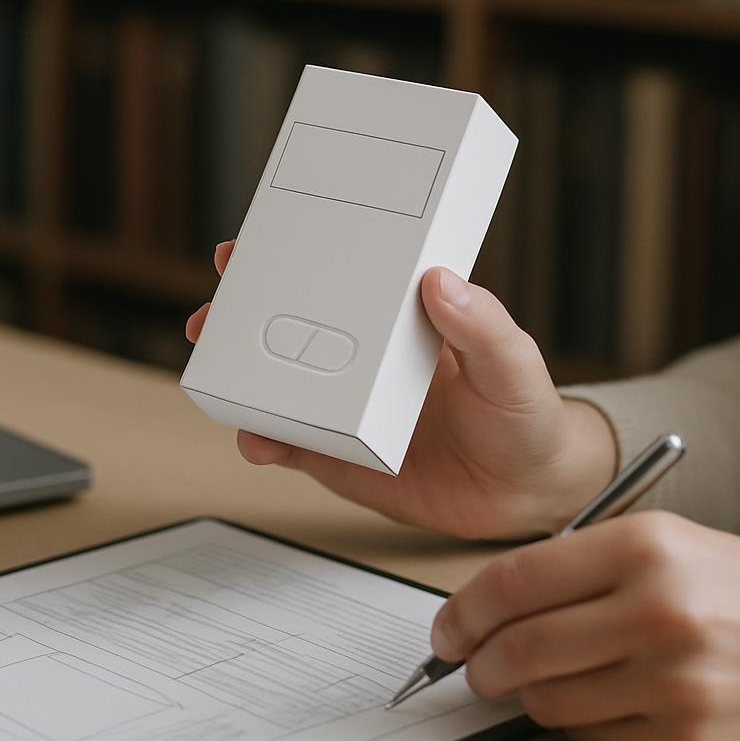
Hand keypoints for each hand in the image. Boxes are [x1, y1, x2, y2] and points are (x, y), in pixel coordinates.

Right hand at [186, 241, 615, 538]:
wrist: (528, 493)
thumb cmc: (526, 414)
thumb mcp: (514, 363)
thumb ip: (482, 326)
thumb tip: (443, 280)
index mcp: (397, 320)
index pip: (334, 278)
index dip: (287, 259)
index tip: (250, 247)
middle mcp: (361, 360)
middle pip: (284, 328)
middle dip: (237, 318)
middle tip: (211, 316)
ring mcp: (344, 408)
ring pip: (274, 387)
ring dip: (238, 381)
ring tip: (218, 381)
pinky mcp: (339, 457)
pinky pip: (289, 445)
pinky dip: (264, 441)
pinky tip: (256, 440)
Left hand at [431, 511, 739, 740]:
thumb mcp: (666, 542)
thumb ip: (576, 567)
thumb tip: (483, 611)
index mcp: (644, 547)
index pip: (512, 583)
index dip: (462, 614)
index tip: (446, 632)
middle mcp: (658, 611)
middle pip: (519, 650)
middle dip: (481, 665)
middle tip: (476, 668)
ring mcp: (676, 683)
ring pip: (547, 703)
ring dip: (530, 697)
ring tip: (547, 681)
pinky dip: (581, 726)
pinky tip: (603, 702)